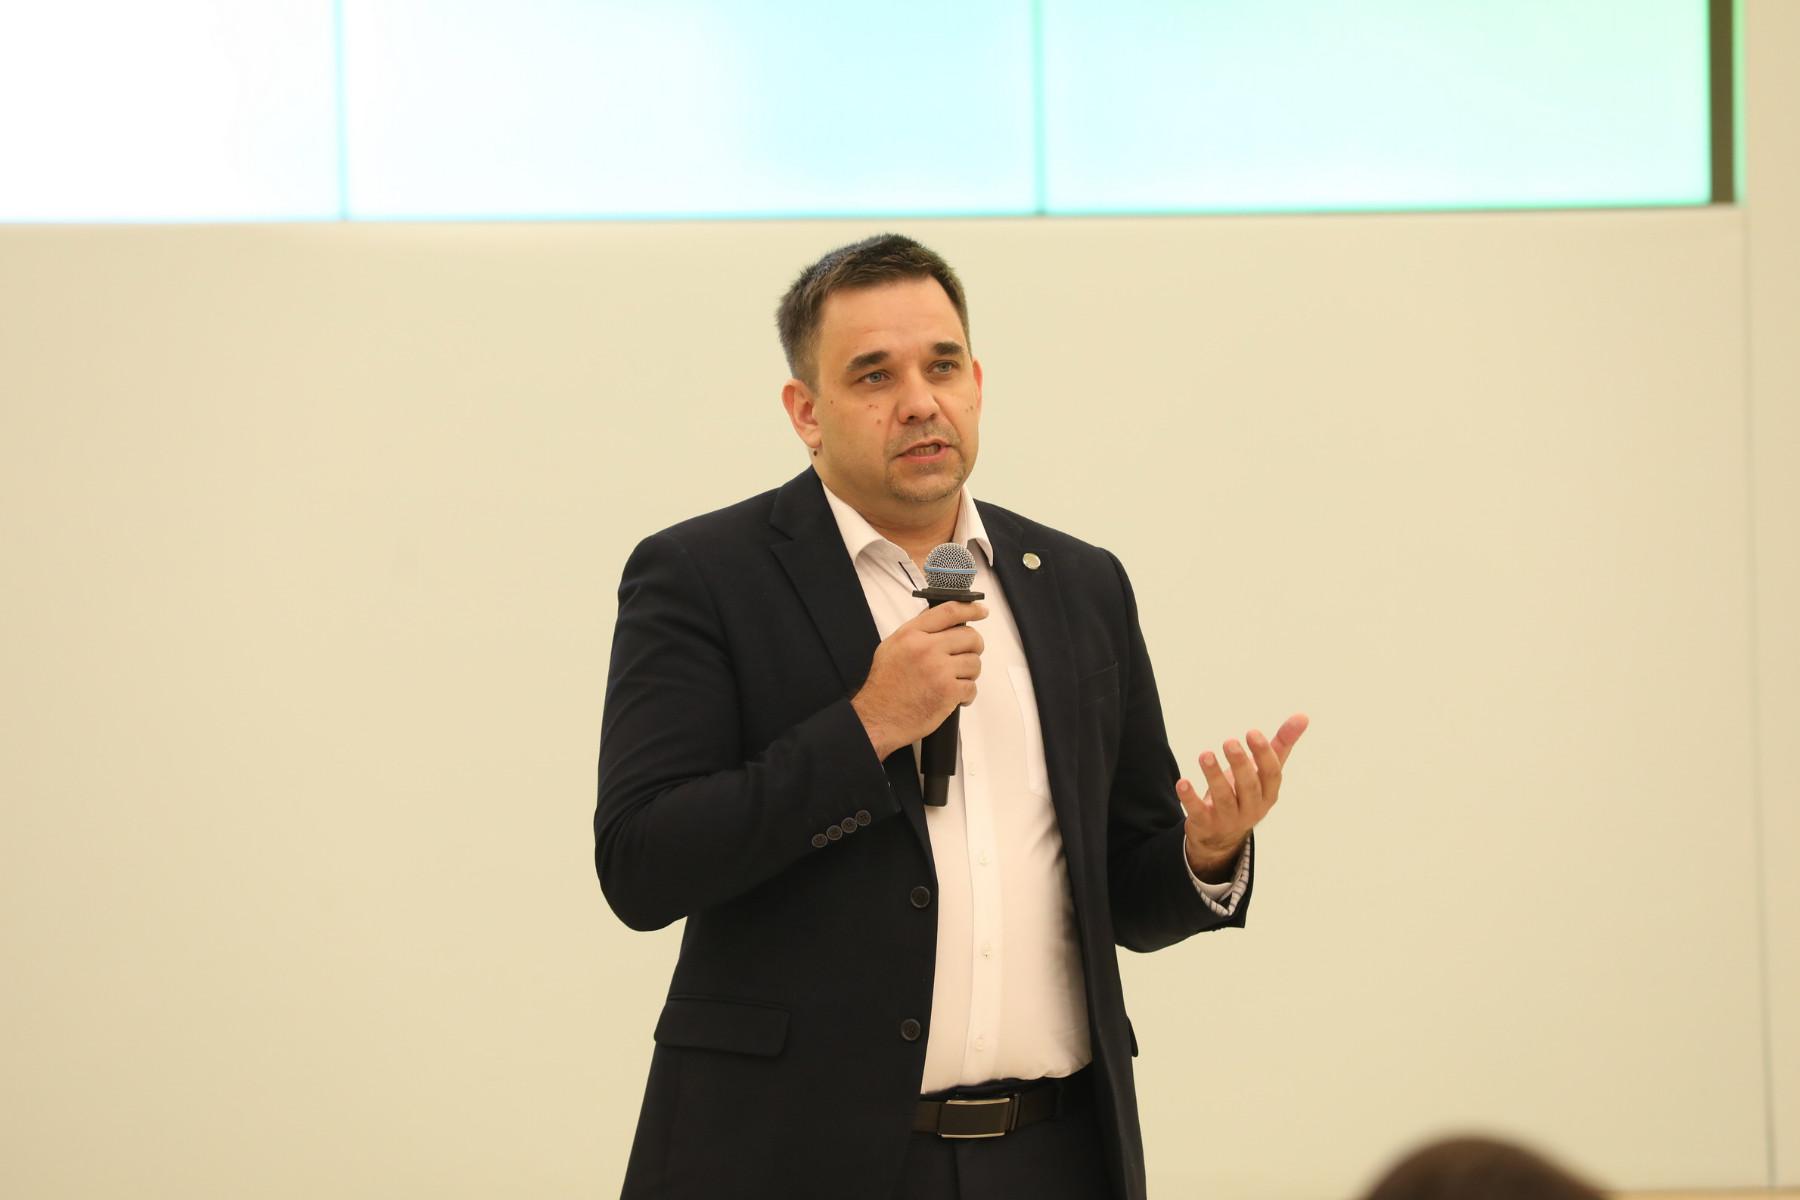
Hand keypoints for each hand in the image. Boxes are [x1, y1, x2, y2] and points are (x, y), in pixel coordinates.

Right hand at [851, 602, 987, 758]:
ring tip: (954, 680)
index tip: (981, 610)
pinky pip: (972, 687)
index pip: (949, 611)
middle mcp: (926, 648)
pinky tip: (952, 697)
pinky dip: (966, 694)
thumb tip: (943, 621)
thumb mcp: (892, 647)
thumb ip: (917, 632)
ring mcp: (939, 670)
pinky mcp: (948, 692)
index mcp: (912, 634)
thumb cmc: (884, 686)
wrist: (878, 717)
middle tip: (966, 656)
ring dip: (969, 673)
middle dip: (974, 647)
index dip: (971, 609)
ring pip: (975, 662)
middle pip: (970, 636)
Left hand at [1181, 713, 1308, 880]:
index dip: (1263, 754)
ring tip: (1205, 755)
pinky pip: (1198, 812)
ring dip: (1214, 776)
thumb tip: (1303, 716)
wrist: (1222, 834)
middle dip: (1240, 764)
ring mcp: (1229, 819)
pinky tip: (1182, 783)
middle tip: (1229, 742)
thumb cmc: (1246, 792)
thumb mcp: (1263, 771)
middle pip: (1249, 787)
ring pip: (1224, 798)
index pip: (1271, 774)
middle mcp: (1252, 808)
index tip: (1252, 732)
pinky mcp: (1206, 824)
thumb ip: (1281, 744)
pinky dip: (1190, 798)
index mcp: (1268, 793)